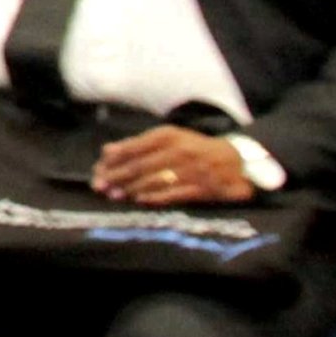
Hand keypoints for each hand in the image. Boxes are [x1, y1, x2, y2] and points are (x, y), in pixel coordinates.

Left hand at [91, 125, 257, 205]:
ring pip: (155, 180)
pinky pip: (175, 193)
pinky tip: (140, 200)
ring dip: (131, 189)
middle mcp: (179, 150)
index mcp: (168, 136)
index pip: (134, 147)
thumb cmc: (194, 149)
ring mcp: (192, 170)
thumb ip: (137, 144)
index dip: (113, 160)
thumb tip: (106, 152)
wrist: (237, 161)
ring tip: (114, 195)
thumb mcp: (168, 139)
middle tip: (99, 185)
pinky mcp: (204, 188)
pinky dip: (155, 197)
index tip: (97, 169)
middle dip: (117, 176)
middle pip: (141, 165)